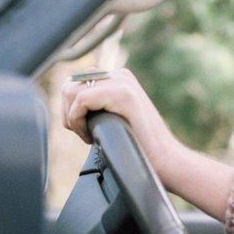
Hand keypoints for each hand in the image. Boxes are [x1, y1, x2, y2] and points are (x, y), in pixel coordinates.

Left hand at [62, 68, 177, 180]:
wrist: (165, 158)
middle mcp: (121, 75)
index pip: (76, 82)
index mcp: (120, 78)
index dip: (72, 108)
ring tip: (89, 135)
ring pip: (72, 91)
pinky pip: (80, 101)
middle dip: (69, 112)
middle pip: (70, 84)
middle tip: (85, 133)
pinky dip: (77, 122)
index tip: (85, 129)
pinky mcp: (122, 94)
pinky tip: (91, 137)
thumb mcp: (114, 118)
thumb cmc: (139, 145)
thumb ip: (97, 103)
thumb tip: (69, 92)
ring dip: (72, 118)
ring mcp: (122, 82)